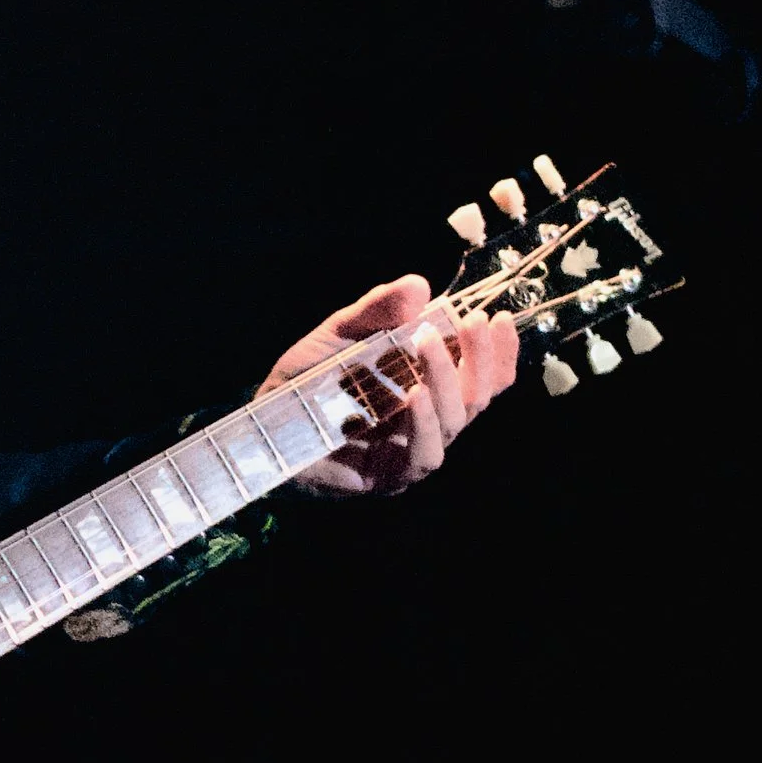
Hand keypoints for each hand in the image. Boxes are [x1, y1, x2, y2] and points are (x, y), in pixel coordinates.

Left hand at [261, 273, 517, 495]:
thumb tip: (420, 284)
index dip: (498, 352)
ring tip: (428, 344)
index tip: (500, 317)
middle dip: (479, 358)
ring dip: (447, 380)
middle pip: (476, 398)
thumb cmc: (305, 378)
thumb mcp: (341, 333)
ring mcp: (410, 453)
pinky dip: (424, 423)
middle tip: (471, 320)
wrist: (261, 420)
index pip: (480, 378)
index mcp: (427, 389)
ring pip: (454, 424)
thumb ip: (377, 310)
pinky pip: (422, 455)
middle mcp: (427, 424)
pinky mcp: (388, 478)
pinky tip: (414, 393)